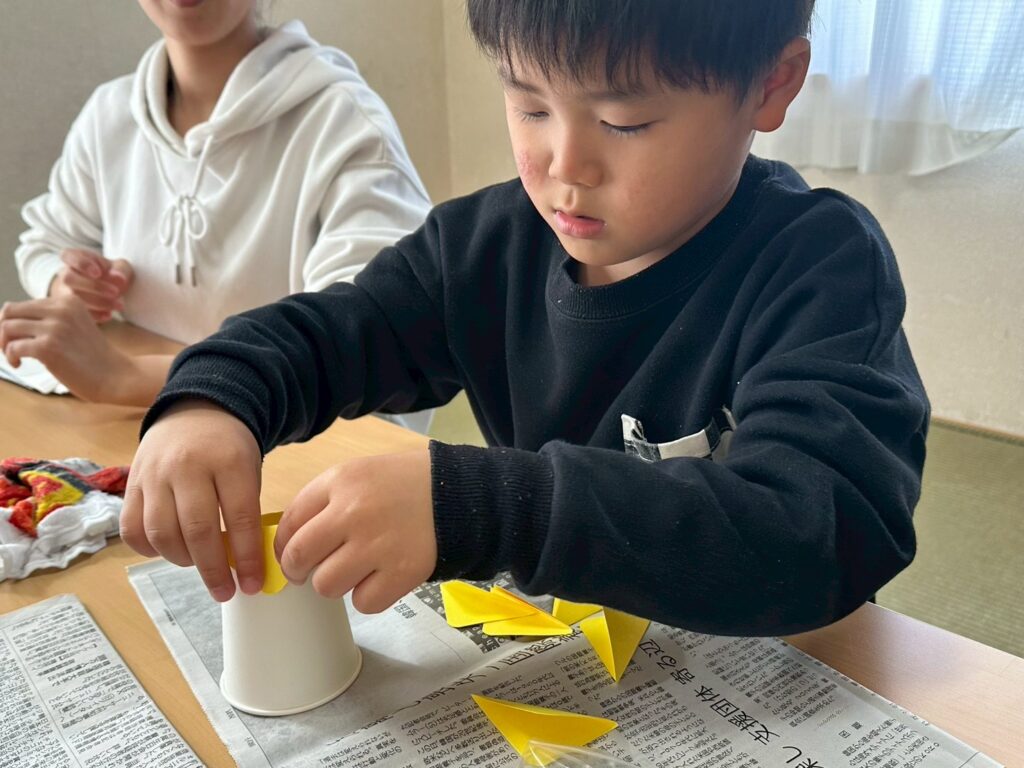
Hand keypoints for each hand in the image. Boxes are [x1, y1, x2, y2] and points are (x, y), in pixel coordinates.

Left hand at [0, 295, 133, 400]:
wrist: (114, 375)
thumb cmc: (93, 356)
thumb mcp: (74, 325)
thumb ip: (50, 318)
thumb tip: (6, 317)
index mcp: (66, 301)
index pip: (21, 305)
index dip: (13, 323)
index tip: (19, 338)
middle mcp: (60, 309)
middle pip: (9, 312)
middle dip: (3, 331)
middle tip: (10, 347)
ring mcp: (54, 327)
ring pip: (7, 328)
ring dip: (4, 345)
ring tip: (16, 357)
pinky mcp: (48, 347)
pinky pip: (13, 347)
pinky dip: (11, 357)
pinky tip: (20, 364)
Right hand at [49, 249, 133, 322]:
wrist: (108, 289)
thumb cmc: (112, 273)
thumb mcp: (120, 267)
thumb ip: (121, 270)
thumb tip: (119, 279)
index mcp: (74, 257)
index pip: (69, 255)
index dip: (82, 264)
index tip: (98, 273)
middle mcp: (65, 273)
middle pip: (69, 278)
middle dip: (94, 286)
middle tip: (115, 292)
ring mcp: (63, 291)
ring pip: (71, 297)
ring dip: (97, 302)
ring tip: (118, 305)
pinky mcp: (68, 308)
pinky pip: (76, 313)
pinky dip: (94, 315)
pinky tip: (108, 314)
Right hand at [120, 401, 264, 601]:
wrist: (195, 412)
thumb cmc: (228, 450)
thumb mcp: (249, 470)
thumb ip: (245, 512)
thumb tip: (246, 566)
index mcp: (229, 461)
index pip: (240, 517)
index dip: (247, 557)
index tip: (253, 584)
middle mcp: (188, 466)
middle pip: (197, 529)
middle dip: (213, 569)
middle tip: (225, 591)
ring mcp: (155, 474)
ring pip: (161, 532)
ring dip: (182, 560)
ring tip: (200, 564)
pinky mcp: (132, 484)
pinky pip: (132, 528)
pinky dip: (149, 549)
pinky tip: (168, 550)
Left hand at [274, 449, 436, 613]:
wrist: (459, 492)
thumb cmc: (407, 484)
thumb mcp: (360, 474)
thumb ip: (324, 501)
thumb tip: (289, 542)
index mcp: (340, 481)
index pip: (289, 522)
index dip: (283, 546)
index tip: (290, 556)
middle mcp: (353, 512)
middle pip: (299, 557)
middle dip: (298, 571)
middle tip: (310, 572)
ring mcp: (377, 544)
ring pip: (326, 585)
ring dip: (337, 584)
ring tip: (356, 569)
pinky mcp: (401, 572)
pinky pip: (363, 603)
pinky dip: (370, 596)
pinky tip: (381, 577)